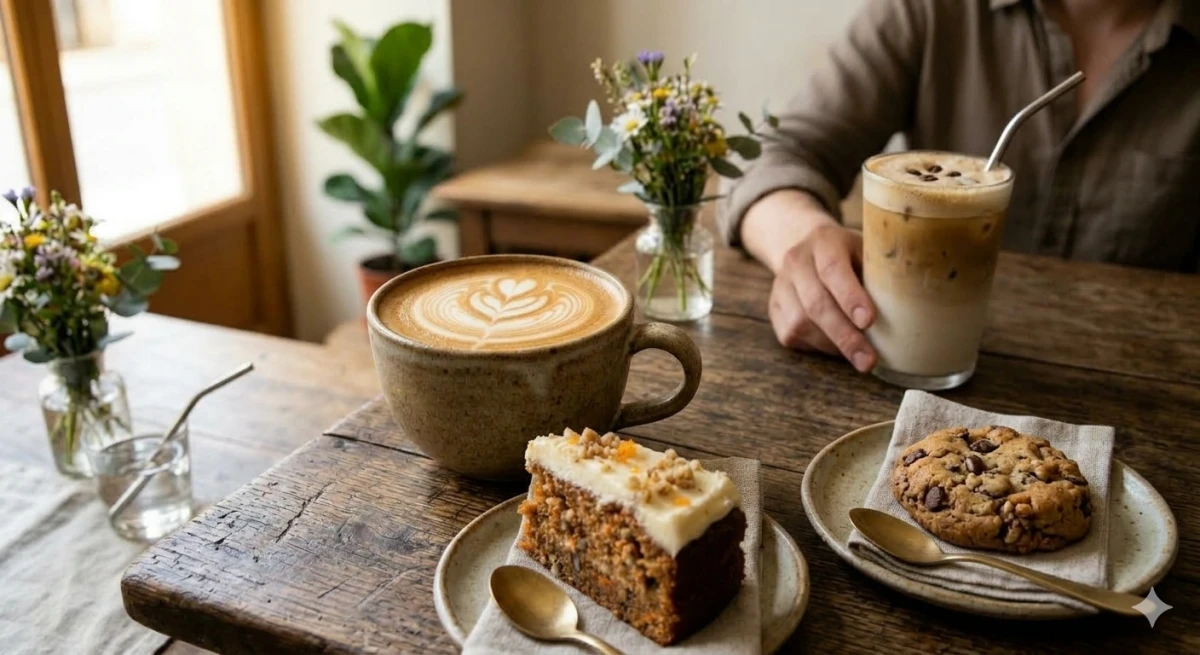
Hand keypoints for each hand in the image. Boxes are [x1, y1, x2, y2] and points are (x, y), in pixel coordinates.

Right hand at [740, 189, 876, 371]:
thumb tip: (922, 303)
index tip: (870, 321)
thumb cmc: (849, 253)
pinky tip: (839, 346)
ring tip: (861, 356)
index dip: (850, 297)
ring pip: (803, 324)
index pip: (833, 270)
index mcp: (824, 240)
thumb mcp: (867, 248)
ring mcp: (781, 286)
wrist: (804, 246)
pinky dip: (820, 346)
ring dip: (834, 345)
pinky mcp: (775, 309)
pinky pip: (794, 336)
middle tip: (869, 360)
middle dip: (845, 336)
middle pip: (816, 304)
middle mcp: (796, 261)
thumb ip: (884, 269)